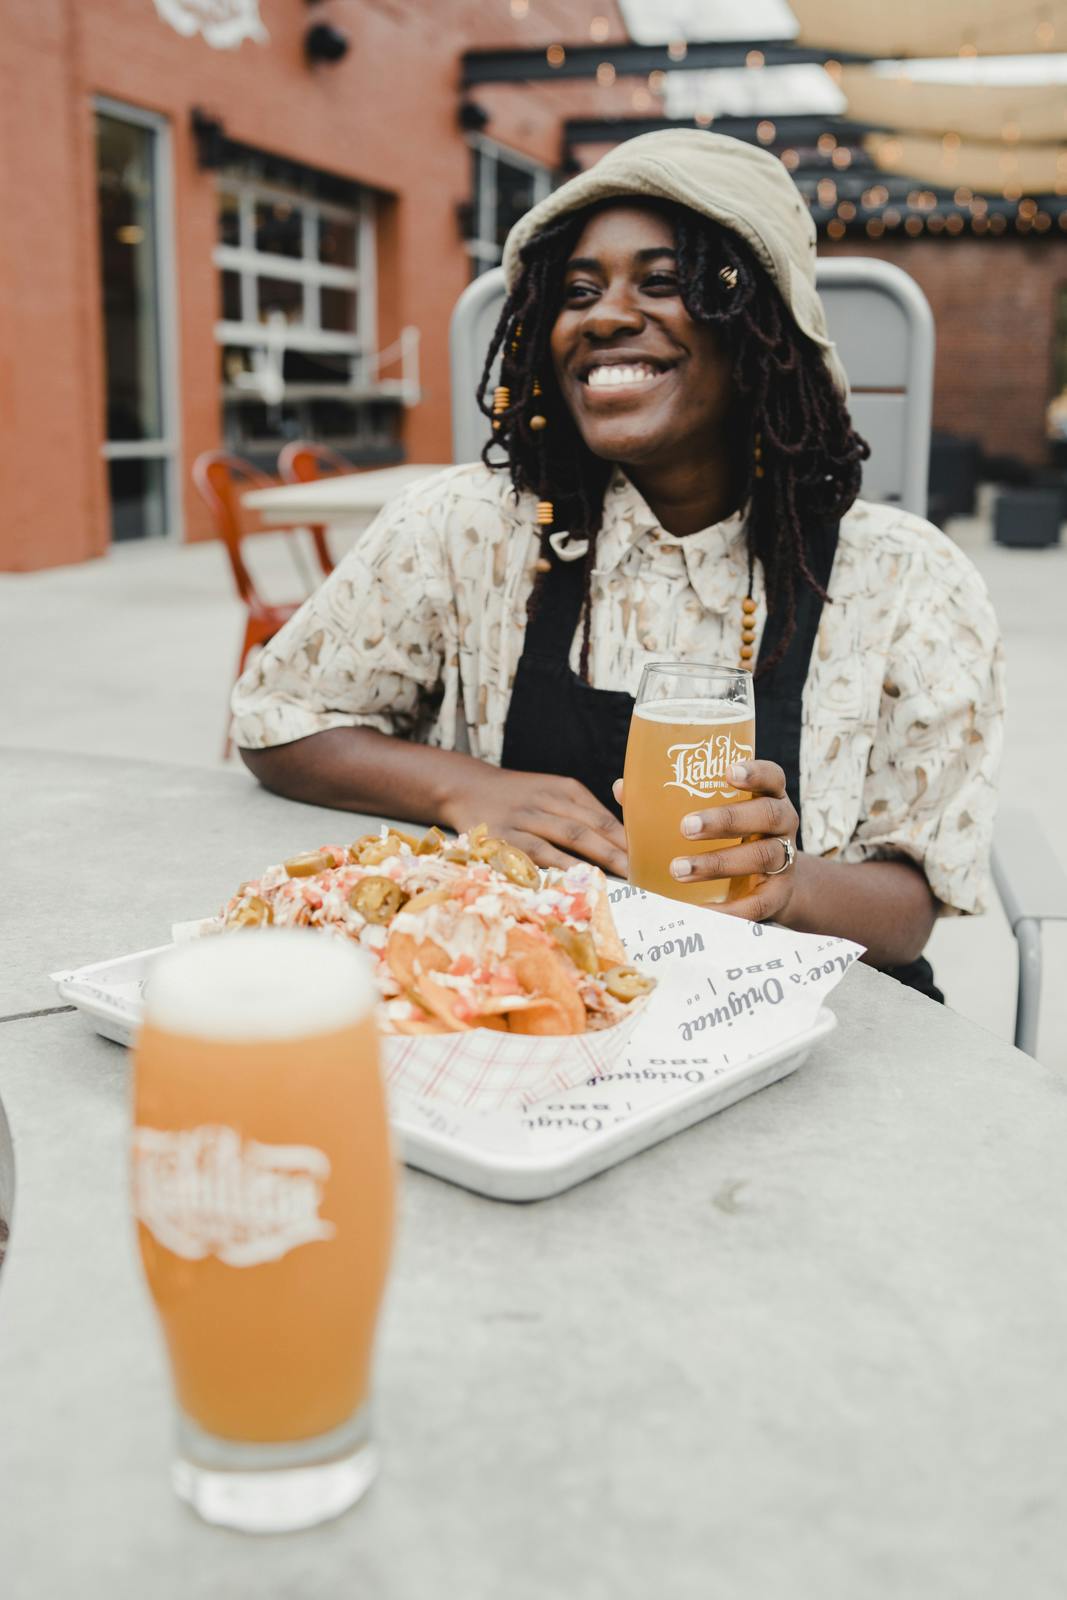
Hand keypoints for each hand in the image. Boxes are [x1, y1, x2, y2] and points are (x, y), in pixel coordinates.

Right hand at [440, 767, 627, 876]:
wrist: (465, 787)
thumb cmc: (518, 796)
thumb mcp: (551, 791)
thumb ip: (582, 812)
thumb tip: (620, 842)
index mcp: (563, 789)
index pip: (602, 816)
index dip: (626, 838)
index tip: (648, 858)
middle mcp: (546, 800)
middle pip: (590, 828)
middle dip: (619, 852)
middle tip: (642, 873)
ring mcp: (524, 819)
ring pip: (568, 839)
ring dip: (597, 860)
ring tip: (621, 877)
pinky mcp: (503, 837)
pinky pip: (537, 853)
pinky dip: (559, 865)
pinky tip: (578, 879)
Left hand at [614, 762, 798, 922]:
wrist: (772, 884)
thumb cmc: (730, 837)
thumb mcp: (711, 814)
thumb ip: (671, 800)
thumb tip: (622, 788)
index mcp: (766, 796)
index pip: (772, 776)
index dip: (754, 772)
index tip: (728, 772)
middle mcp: (782, 823)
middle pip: (766, 814)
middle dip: (726, 820)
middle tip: (686, 827)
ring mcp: (784, 859)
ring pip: (762, 856)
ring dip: (718, 863)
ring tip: (678, 869)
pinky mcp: (778, 895)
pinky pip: (757, 904)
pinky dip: (729, 910)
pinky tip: (700, 911)